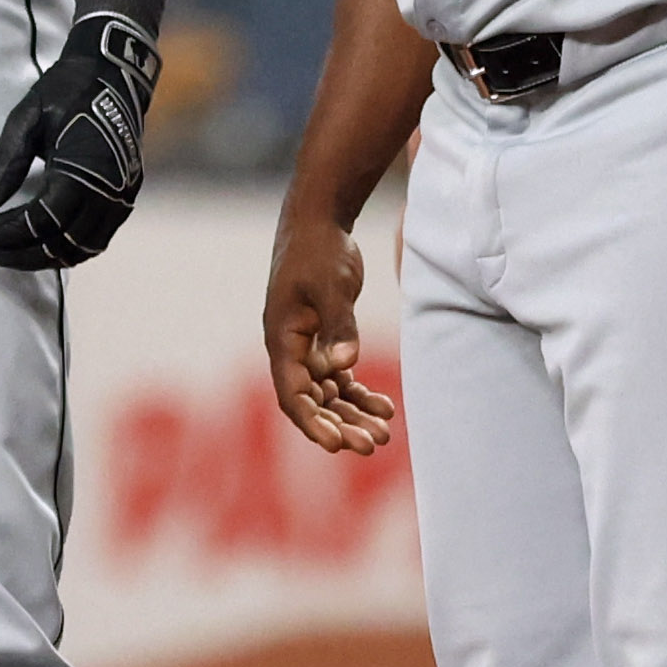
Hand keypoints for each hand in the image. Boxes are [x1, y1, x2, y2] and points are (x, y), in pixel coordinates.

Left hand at [0, 11, 158, 269]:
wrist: (114, 71)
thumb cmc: (66, 89)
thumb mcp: (25, 118)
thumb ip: (4, 164)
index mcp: (82, 166)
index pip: (42, 220)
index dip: (8, 234)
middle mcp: (109, 188)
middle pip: (62, 243)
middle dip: (21, 253)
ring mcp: (123, 194)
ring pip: (83, 248)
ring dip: (45, 256)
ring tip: (10, 251)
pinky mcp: (128, 195)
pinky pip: (98, 238)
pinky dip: (69, 249)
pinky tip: (42, 244)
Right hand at [264, 206, 397, 454]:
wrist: (318, 222)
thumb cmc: (319, 251)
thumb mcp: (331, 287)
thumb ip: (339, 326)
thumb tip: (344, 366)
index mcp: (281, 339)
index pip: (292, 394)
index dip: (312, 422)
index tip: (337, 444)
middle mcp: (290, 349)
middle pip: (312, 401)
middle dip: (341, 425)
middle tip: (373, 444)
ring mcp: (307, 346)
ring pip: (328, 394)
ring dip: (353, 414)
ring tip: (384, 434)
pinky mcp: (325, 338)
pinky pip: (339, 378)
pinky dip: (359, 394)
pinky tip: (384, 406)